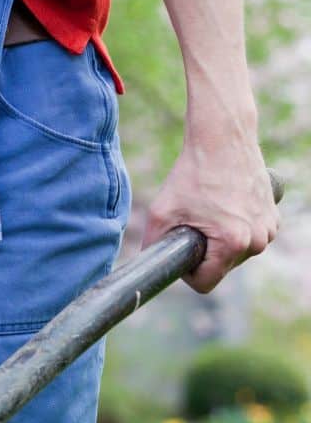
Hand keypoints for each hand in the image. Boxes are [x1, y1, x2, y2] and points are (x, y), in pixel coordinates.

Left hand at [141, 112, 277, 294]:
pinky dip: (237, 229)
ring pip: (236, 255)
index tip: (183, 250)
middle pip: (222, 269)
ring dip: (221, 242)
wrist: (223, 139)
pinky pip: (249, 238)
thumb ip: (153, 246)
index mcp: (232, 243)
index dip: (188, 272)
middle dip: (206, 254)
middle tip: (195, 223)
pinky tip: (227, 207)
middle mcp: (256, 240)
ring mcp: (268, 229)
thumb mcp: (161, 213)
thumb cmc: (191, 174)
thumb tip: (148, 267)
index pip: (205, 283)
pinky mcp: (273, 217)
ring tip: (211, 212)